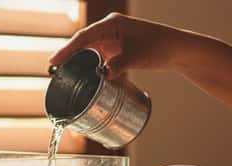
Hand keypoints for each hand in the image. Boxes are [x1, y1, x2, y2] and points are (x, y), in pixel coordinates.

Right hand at [49, 13, 193, 78]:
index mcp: (111, 24)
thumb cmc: (159, 47)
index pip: (83, 37)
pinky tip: (84, 76)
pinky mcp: (118, 48)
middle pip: (83, 43)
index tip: (54, 61)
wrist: (177, 49)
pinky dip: (92, 65)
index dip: (67, 50)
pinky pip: (99, 56)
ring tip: (65, 75)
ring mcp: (113, 38)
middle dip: (69, 57)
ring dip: (79, 62)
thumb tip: (103, 75)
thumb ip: (119, 65)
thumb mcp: (138, 57)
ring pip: (90, 50)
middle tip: (54, 71)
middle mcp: (109, 28)